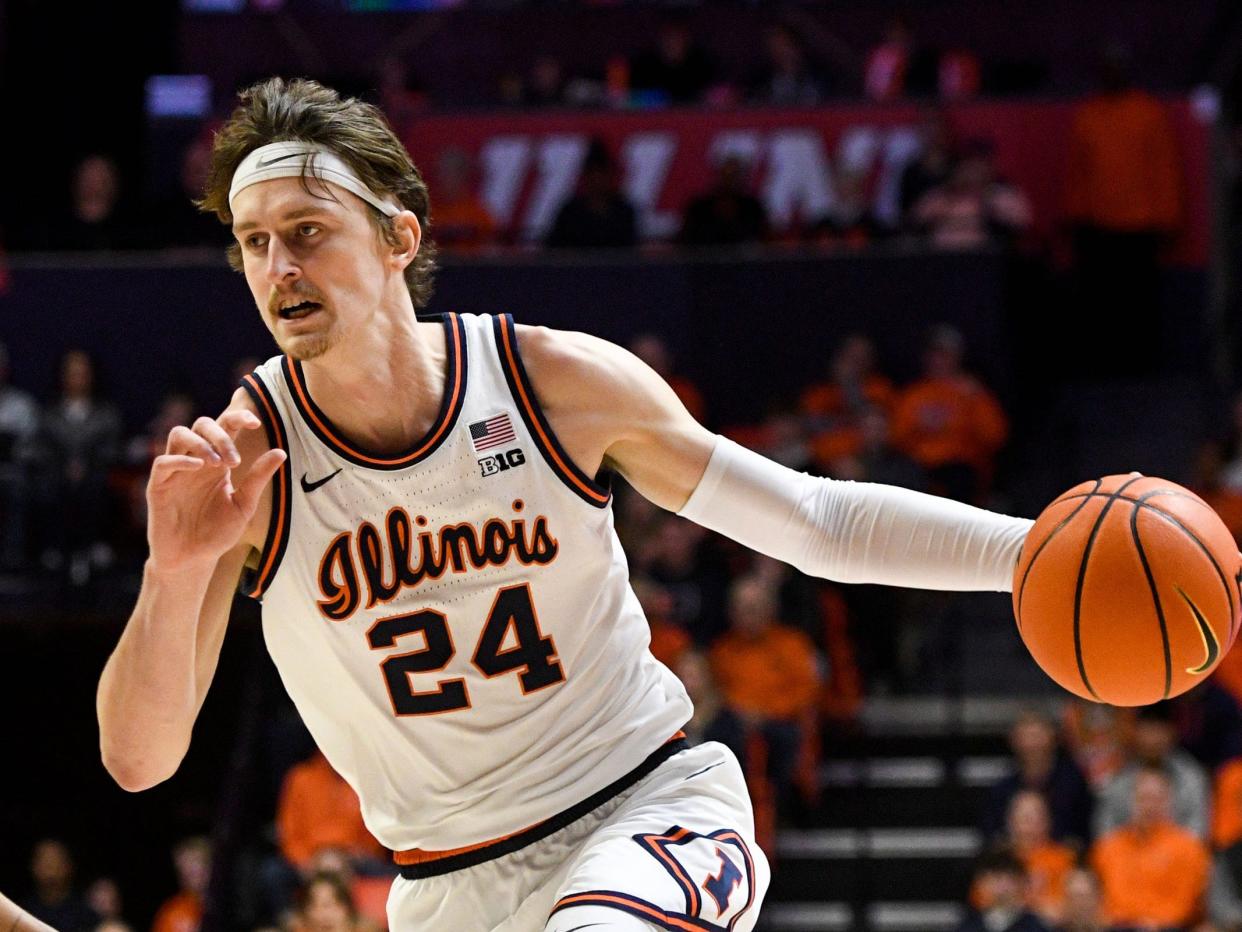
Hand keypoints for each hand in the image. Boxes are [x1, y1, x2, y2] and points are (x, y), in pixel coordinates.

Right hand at [146, 410, 284, 573]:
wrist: (193, 560)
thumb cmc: (217, 532)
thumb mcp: (244, 505)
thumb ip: (257, 478)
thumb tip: (281, 452)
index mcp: (218, 462)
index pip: (225, 426)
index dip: (238, 417)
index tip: (256, 422)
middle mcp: (196, 461)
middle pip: (202, 424)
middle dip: (221, 435)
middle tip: (234, 460)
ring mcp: (175, 471)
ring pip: (179, 434)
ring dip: (201, 442)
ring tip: (217, 464)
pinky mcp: (158, 486)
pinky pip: (163, 462)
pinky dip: (180, 459)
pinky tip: (199, 467)